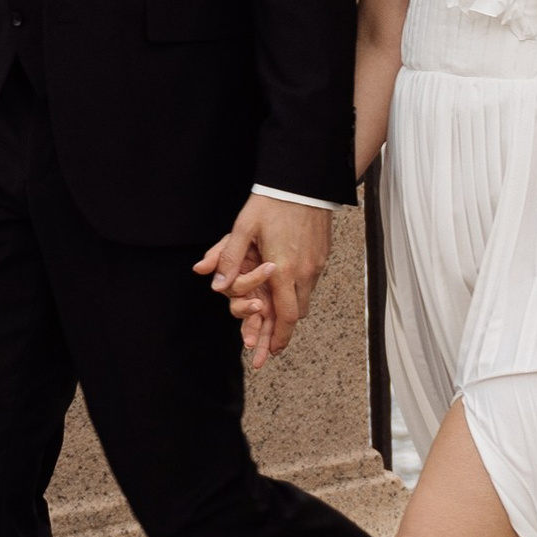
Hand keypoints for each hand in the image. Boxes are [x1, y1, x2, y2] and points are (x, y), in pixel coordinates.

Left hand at [194, 194, 332, 365]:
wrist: (303, 183)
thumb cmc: (271, 203)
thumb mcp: (242, 228)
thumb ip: (228, 257)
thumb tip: (215, 284)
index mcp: (283, 270)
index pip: (285, 317)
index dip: (278, 339)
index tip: (270, 353)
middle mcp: (304, 272)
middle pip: (297, 315)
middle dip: (282, 333)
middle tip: (270, 349)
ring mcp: (316, 265)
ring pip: (305, 301)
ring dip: (290, 313)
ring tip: (276, 323)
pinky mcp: (322, 256)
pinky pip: (310, 284)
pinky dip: (298, 294)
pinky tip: (286, 291)